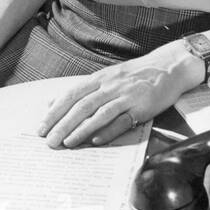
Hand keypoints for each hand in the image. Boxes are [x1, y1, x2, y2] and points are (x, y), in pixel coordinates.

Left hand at [38, 45, 201, 148]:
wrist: (168, 66)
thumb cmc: (135, 75)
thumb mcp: (106, 77)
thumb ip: (81, 90)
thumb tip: (53, 101)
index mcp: (99, 79)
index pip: (71, 95)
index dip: (54, 112)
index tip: (41, 127)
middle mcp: (109, 86)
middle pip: (81, 106)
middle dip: (63, 125)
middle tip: (49, 141)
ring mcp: (126, 96)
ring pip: (99, 113)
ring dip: (81, 129)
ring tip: (67, 143)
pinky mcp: (141, 107)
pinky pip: (122, 120)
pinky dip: (109, 130)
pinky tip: (97, 140)